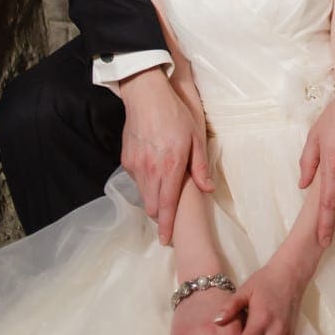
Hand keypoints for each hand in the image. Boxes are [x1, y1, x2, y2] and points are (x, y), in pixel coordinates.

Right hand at [120, 67, 212, 243]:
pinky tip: (154, 172)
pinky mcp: (126, 159)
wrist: (146, 95)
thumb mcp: (196, 138)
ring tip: (164, 191)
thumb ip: (200, 167)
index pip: (166, 207)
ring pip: (143, 194)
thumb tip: (207, 189)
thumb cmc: (175, 114)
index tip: (167, 240)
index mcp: (170, 168)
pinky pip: (136, 179)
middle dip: (159, 215)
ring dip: (152, 198)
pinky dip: (145, 181)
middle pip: (151, 206)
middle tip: (169, 217)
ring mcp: (135, 165)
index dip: (167, 226)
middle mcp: (150, 171)